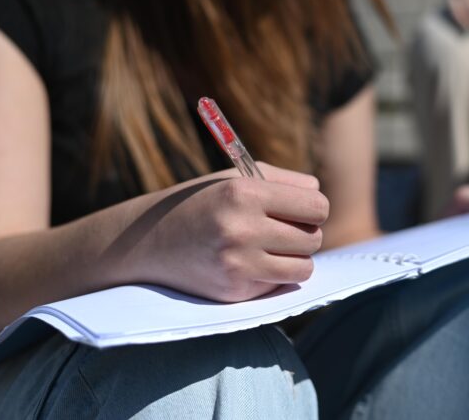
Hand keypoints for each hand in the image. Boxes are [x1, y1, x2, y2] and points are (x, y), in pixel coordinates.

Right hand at [125, 162, 328, 302]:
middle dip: (304, 233)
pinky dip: (275, 276)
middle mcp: (242, 229)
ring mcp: (237, 265)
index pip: (317, 206)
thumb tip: (319, 195)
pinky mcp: (234, 291)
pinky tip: (251, 263)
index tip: (301, 210)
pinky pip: (281, 285)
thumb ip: (284, 181)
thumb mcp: (236, 177)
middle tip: (281, 229)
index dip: (313, 208)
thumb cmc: (202, 203)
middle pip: (313, 238)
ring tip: (271, 247)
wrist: (148, 241)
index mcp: (245, 194)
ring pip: (304, 268)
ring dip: (295, 259)